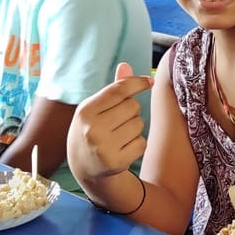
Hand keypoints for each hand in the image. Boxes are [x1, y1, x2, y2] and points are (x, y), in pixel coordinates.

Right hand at [67, 63, 152, 179]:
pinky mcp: (116, 162)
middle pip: (132, 106)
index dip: (137, 82)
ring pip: (139, 124)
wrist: (85, 169)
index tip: (149, 81)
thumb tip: (126, 65)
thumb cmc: (92, 131)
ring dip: (134, 128)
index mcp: (85, 111)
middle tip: (118, 121)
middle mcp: (91, 129)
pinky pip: (142, 142)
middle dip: (131, 110)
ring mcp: (103, 147)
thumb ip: (112, 90)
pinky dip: (137, 144)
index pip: (118, 90)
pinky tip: (122, 149)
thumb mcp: (94, 110)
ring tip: (118, 136)